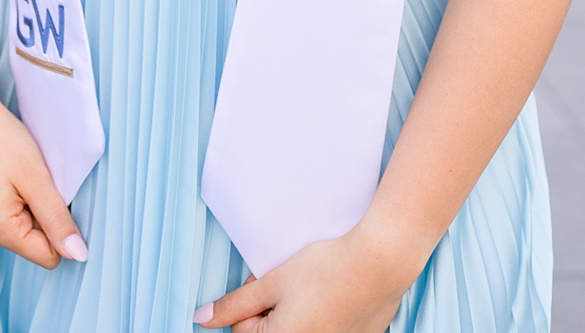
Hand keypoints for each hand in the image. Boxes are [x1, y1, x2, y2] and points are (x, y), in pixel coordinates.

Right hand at [0, 90, 87, 270]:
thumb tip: (79, 255)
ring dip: (38, 204)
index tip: (60, 196)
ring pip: (31, 229)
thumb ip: (57, 220)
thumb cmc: (1, 142)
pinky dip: (27, 199)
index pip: (50, 256)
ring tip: (27, 176)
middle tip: (42, 181)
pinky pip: (18, 217)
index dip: (64, 229)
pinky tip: (18, 177)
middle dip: (50, 215)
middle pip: (40, 243)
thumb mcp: (37, 180)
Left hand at [196, 222, 419, 330]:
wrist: (383, 259)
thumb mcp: (274, 281)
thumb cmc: (327, 268)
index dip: (253, 300)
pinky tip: (338, 294)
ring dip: (302, 313)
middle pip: (274, 331)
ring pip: (304, 328)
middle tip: (292, 281)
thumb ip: (235, 304)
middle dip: (276, 309)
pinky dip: (329, 315)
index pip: (244, 330)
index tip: (270, 279)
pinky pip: (332, 329)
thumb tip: (200, 318)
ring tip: (316, 287)